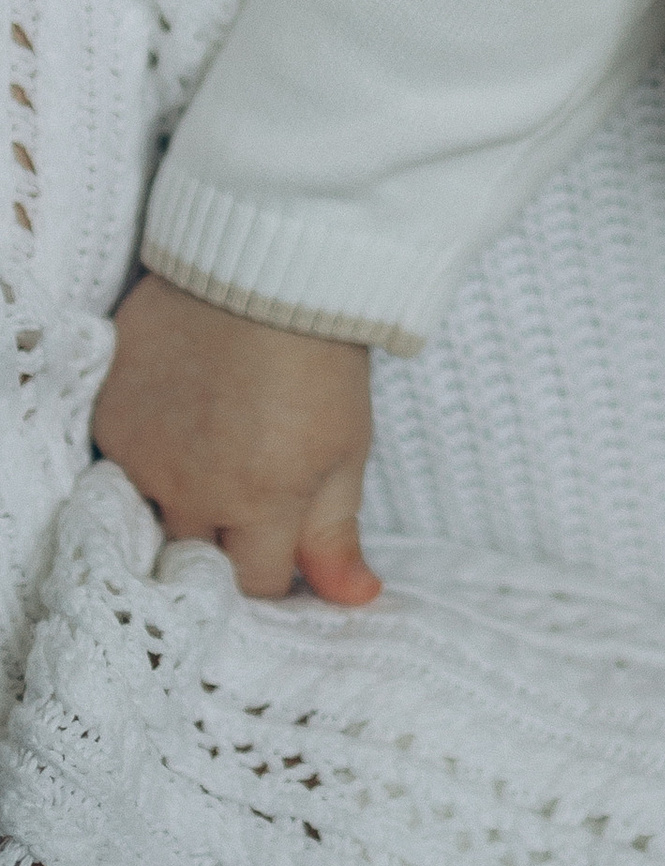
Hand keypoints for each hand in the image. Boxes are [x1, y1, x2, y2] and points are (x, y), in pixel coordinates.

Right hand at [93, 273, 379, 605]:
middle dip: (224, 543)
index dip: (273, 572)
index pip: (255, 585)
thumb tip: (354, 599)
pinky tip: (182, 420)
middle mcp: (192, 490)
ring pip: (156, 513)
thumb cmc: (319, 357)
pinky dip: (151, 456)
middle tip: (248, 494)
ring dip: (183, 499)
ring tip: (216, 451)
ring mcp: (142, 456)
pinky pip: (122, 466)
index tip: (282, 548)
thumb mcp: (346, 448)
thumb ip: (335, 533)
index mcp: (261, 503)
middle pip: (198, 558)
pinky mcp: (109, 419)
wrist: (260, 266)